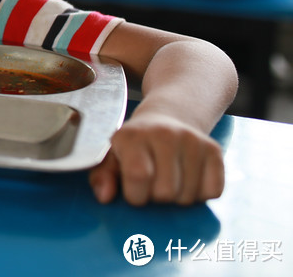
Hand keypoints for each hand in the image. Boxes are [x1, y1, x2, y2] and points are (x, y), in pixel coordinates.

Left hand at [89, 112, 224, 205]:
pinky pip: (213, 192)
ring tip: (169, 178)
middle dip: (157, 197)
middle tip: (153, 182)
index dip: (135, 195)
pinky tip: (188, 177)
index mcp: (131, 136)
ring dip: (178, 198)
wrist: (168, 118)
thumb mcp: (112, 157)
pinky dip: (200, 194)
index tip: (134, 190)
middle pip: (165, 192)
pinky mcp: (214, 149)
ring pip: (188, 196)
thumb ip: (102, 177)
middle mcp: (163, 134)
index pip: (138, 176)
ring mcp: (191, 140)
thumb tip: (105, 196)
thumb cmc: (136, 145)